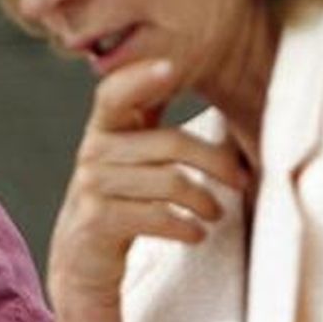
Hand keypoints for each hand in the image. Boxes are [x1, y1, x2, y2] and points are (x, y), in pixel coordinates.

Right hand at [47, 60, 248, 321]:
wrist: (81, 255)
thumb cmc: (121, 198)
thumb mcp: (129, 157)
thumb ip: (151, 125)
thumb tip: (195, 81)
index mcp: (103, 128)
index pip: (115, 92)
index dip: (140, 77)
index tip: (171, 65)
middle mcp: (93, 151)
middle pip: (170, 144)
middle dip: (216, 162)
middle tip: (241, 180)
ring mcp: (92, 185)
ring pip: (170, 182)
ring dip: (204, 201)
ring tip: (215, 212)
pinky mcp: (98, 219)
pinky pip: (158, 216)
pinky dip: (186, 227)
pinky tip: (196, 233)